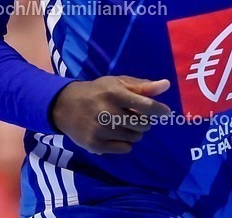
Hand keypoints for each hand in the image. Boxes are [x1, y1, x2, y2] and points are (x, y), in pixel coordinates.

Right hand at [49, 76, 170, 154]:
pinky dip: (125, 143)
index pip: (145, 106)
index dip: (159, 110)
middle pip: (142, 125)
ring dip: (134, 132)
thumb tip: (166, 85)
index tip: (166, 112)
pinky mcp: (95, 145)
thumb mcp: (118, 83)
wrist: (65, 105)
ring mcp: (100, 131)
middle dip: (143, 121)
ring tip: (123, 124)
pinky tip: (115, 134)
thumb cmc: (97, 91)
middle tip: (134, 116)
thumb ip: (142, 86)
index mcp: (114, 93)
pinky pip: (124, 149)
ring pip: (135, 138)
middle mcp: (107, 112)